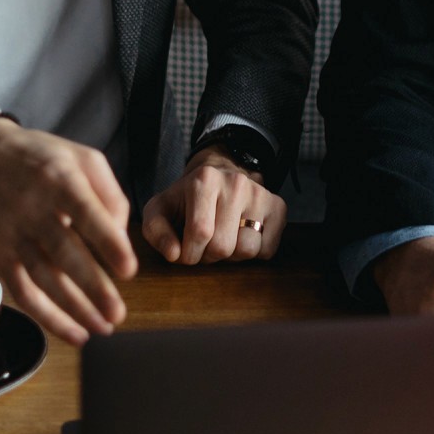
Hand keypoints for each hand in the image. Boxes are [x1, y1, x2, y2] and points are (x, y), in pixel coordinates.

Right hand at [0, 108, 136, 347]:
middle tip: (116, 313)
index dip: (107, 243)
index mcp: (59, 179)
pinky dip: (47, 316)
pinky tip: (73, 331)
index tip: (128, 269)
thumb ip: (110, 194)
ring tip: (102, 328)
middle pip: (63, 253)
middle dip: (92, 288)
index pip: (85, 213)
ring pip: (43, 279)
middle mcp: (33, 208)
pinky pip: (22, 291)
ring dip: (73, 309)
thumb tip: (120, 236)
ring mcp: (12, 233)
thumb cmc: (40, 157)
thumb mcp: (82, 157)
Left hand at [140, 148, 287, 263]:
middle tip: (204, 245)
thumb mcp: (161, 209)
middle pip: (223, 246)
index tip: (185, 250)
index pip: (200, 233)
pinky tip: (242, 237)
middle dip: (209, 256)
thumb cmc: (186, 200)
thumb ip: (155, 231)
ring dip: (231, 256)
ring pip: (248, 250)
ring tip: (223, 239)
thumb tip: (174, 254)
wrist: (220, 177)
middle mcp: (236, 183)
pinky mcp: (278, 207)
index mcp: (205, 180)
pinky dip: (253, 253)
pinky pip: (267, 250)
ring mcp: (260, 194)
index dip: (189, 254)